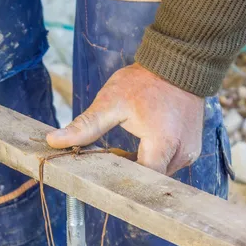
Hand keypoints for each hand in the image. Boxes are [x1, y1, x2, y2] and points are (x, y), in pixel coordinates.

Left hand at [47, 63, 204, 175]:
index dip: (121, 182)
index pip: (142, 182)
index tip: (103, 177)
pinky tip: (141, 145)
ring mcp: (189, 152)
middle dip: (128, 174)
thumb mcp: (110, 102)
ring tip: (124, 151)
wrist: (177, 62)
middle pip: (150, 181)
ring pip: (159, 174)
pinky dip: (153, 159)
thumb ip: (85, 126)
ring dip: (141, 167)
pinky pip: (168, 163)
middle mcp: (181, 153)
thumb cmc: (144, 81)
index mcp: (163, 143)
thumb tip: (54, 141)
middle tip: (110, 160)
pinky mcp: (192, 148)